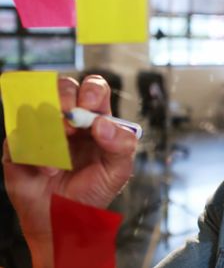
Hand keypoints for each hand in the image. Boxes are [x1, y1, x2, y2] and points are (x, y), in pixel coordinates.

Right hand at [2, 75, 136, 267]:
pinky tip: (48, 170)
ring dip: (49, 131)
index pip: (93, 88)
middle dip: (66, 99)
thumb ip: (121, 145)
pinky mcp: (18, 145)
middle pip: (62, 87)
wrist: (65, 219)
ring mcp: (40, 129)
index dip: (91, 90)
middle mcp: (67, 119)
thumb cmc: (93, 191)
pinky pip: (18, 135)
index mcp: (95, 119)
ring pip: (36, 106)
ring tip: (62, 160)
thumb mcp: (118, 170)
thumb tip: (103, 124)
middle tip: (72, 125)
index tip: (90, 105)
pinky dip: (35, 153)